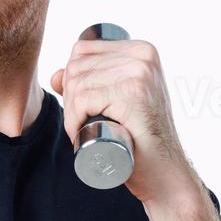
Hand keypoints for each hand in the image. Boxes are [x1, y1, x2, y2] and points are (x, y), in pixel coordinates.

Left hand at [50, 37, 195, 207]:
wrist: (165, 171)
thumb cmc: (140, 139)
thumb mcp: (118, 101)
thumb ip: (90, 83)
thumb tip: (55, 75)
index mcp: (141, 50)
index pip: (83, 50)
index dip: (71, 79)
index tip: (81, 106)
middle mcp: (143, 56)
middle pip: (77, 67)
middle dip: (69, 98)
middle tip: (80, 124)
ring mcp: (139, 73)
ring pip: (77, 84)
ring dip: (70, 112)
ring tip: (83, 131)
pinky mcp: (132, 94)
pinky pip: (83, 99)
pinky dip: (73, 120)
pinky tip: (81, 134)